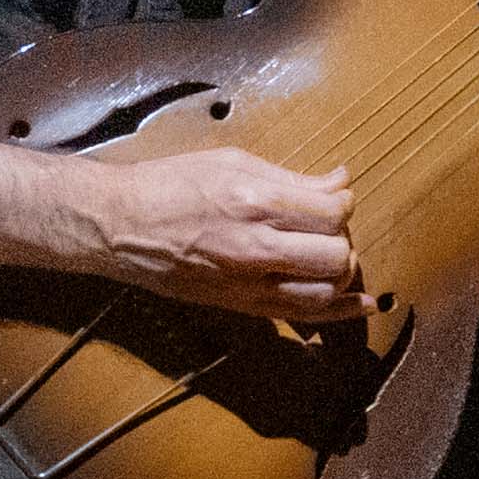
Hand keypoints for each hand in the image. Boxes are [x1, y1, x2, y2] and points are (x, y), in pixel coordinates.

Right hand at [92, 145, 360, 321]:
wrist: (118, 225)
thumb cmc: (170, 185)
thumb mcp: (232, 162)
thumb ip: (292, 178)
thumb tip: (340, 180)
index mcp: (254, 201)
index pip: (332, 212)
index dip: (344, 204)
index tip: (335, 199)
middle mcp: (254, 247)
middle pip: (336, 254)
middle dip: (342, 239)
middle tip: (327, 228)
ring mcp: (247, 282)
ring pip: (325, 291)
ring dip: (339, 274)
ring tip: (329, 257)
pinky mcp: (240, 305)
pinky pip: (302, 316)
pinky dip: (338, 313)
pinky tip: (361, 306)